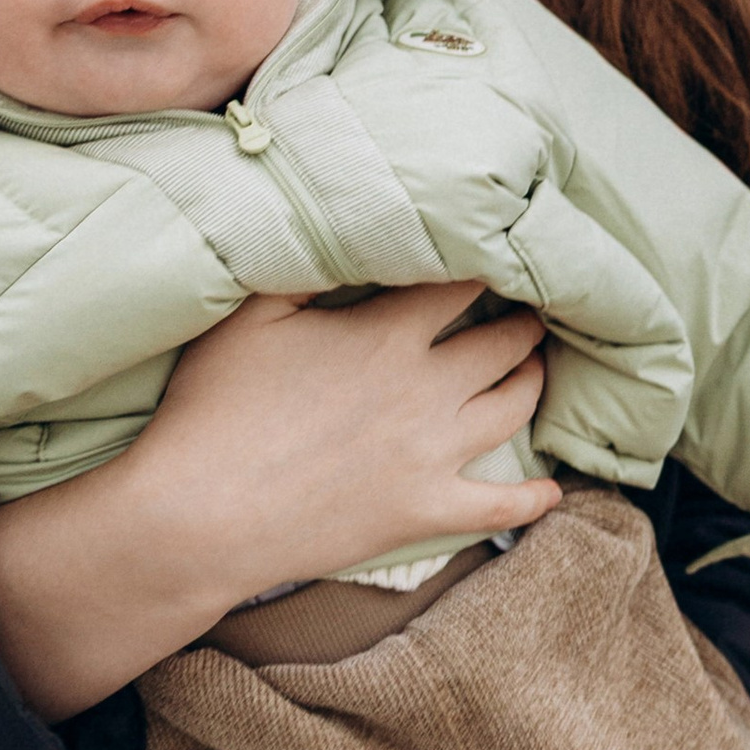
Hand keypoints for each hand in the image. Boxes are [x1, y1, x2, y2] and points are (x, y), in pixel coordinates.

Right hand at [0, 280, 557, 720]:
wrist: (200, 516)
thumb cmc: (213, 409)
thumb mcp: (250, 315)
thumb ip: (306, 269)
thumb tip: (345, 233)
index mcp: (389, 335)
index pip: (461, 282)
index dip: (485, 263)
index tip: (499, 250)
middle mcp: (428, 389)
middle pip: (502, 343)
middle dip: (523, 321)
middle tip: (531, 310)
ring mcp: (433, 455)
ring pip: (512, 407)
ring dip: (532, 382)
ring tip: (535, 368)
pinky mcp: (425, 511)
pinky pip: (499, 506)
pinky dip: (531, 498)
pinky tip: (550, 491)